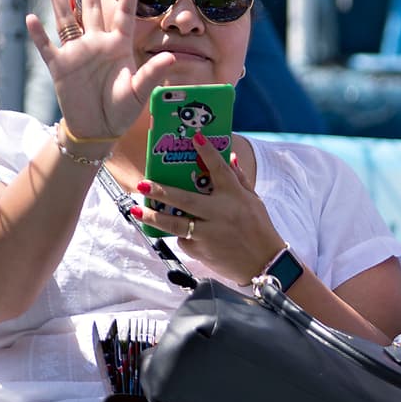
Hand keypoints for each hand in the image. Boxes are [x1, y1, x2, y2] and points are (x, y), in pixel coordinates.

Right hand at [24, 0, 176, 139]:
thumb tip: (172, 58)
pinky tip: (32, 18)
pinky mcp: (60, 66)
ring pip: (68, 22)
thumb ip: (152, 73)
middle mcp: (98, 45)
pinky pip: (47, 47)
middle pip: (93, 11)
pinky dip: (39, 34)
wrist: (99, 128)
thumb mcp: (140, 92)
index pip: (125, 16)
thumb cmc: (123, 110)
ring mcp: (77, 53)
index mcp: (119, 47)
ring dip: (61, 2)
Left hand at [132, 134, 284, 282]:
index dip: (208, 152)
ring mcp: (210, 233)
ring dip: (154, 217)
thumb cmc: (260, 228)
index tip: (196, 137)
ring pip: (176, 224)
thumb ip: (240, 180)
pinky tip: (180, 232)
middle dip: (162, 191)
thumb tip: (230, 157)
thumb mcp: (254, 201)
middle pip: (186, 199)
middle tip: (143, 184)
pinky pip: (185, 239)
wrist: (265, 263)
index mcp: (235, 197)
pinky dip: (181, 234)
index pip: (220, 170)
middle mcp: (221, 213)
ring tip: (136, 211)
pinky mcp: (202, 250)